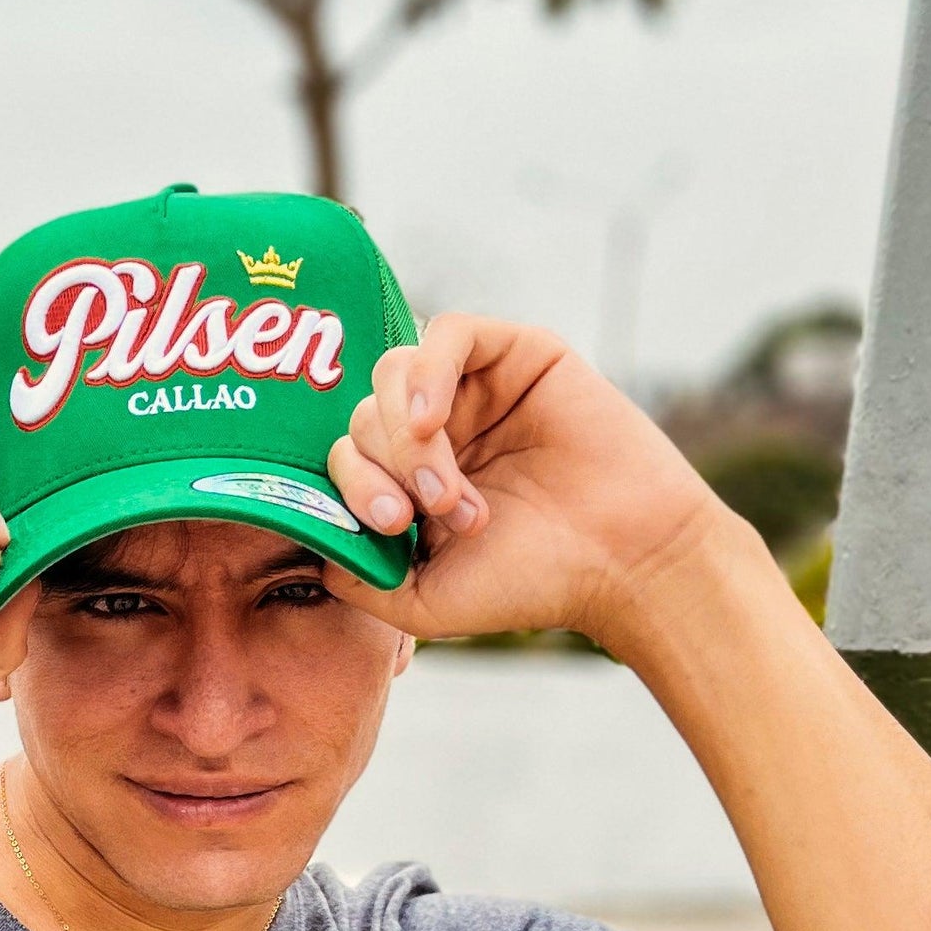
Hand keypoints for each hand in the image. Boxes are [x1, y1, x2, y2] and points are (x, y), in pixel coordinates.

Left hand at [324, 313, 739, 649]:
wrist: (623, 562)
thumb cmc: (532, 583)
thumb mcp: (422, 599)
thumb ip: (355, 577)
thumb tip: (307, 539)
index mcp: (410, 479)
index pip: (345, 456)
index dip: (352, 485)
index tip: (393, 527)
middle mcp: (438, 428)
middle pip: (362, 414)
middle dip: (385, 467)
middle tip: (432, 513)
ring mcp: (475, 388)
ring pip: (392, 373)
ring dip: (405, 436)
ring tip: (449, 489)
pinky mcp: (516, 353)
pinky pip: (446, 331)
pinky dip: (426, 371)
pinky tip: (431, 418)